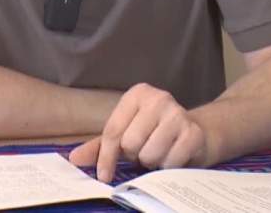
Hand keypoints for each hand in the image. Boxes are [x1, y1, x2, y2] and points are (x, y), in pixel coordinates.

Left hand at [69, 83, 207, 180]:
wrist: (196, 133)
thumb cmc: (154, 132)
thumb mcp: (125, 133)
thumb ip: (99, 146)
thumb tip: (74, 158)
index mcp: (137, 94)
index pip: (113, 130)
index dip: (106, 157)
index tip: (103, 176)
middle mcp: (159, 98)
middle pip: (130, 143)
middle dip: (134, 155)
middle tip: (143, 150)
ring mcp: (178, 113)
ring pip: (149, 154)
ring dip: (152, 162)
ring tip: (158, 152)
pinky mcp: (193, 133)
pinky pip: (169, 162)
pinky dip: (168, 166)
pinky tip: (173, 155)